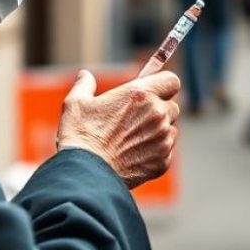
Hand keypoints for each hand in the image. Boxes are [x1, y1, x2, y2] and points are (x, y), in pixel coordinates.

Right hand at [57, 70, 180, 187]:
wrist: (86, 173)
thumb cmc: (80, 136)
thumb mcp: (77, 102)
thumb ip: (85, 85)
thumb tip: (85, 76)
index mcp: (141, 94)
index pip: (171, 81)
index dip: (162, 84)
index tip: (152, 90)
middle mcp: (157, 114)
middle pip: (172, 105)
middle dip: (159, 108)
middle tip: (136, 117)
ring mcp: (163, 139)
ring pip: (171, 129)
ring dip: (158, 131)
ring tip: (132, 138)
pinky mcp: (163, 162)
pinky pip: (167, 151)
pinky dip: (156, 151)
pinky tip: (134, 154)